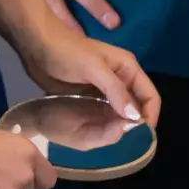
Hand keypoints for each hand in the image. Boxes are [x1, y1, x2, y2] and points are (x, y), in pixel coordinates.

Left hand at [15, 26, 161, 130]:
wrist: (38, 46)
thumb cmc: (67, 53)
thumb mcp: (93, 67)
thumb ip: (115, 90)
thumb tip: (134, 117)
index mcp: (128, 68)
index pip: (150, 95)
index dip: (149, 116)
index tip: (141, 136)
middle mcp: (121, 79)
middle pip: (137, 107)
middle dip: (134, 124)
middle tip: (122, 141)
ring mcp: (106, 89)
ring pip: (121, 113)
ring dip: (119, 127)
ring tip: (110, 139)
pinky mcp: (92, 97)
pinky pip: (106, 115)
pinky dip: (106, 125)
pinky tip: (100, 134)